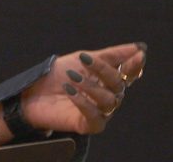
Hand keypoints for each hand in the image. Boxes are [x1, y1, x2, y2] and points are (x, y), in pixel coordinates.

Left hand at [21, 42, 145, 134]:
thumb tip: (139, 47)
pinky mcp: (89, 125)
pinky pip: (95, 116)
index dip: (135, 65)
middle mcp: (108, 96)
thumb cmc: (58, 74)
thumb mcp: (83, 58)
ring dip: (90, 86)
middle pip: (118, 84)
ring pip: (109, 101)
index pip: (128, 74)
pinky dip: (83, 102)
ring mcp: (100, 112)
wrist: (33, 92)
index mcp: (108, 80)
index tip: (139, 53)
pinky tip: (70, 91)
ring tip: (71, 76)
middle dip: (102, 69)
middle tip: (83, 59)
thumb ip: (111, 55)